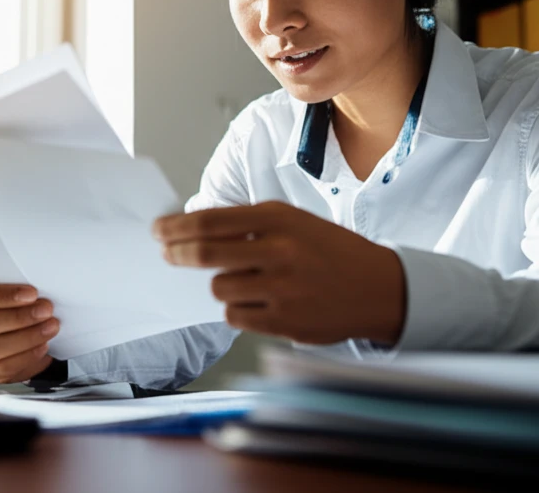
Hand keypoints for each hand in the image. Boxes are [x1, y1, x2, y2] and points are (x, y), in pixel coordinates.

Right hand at [0, 280, 59, 383]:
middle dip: (19, 317)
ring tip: (49, 328)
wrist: (19, 335)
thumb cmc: (13, 306)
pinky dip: (26, 356)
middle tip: (45, 310)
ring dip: (26, 338)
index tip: (32, 293)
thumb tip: (41, 285)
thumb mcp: (12, 290)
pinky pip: (2, 367)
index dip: (2, 295)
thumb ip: (17, 286)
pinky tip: (42, 346)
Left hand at [153, 201, 406, 345]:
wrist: (380, 287)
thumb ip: (249, 226)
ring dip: (220, 285)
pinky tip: (256, 301)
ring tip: (242, 281)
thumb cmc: (329, 251)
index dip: (176, 227)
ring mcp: (282, 288)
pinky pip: (236, 316)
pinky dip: (237, 309)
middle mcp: (279, 251)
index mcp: (279, 218)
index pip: (210, 221)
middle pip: (204, 254)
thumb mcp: (295, 222)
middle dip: (177, 254)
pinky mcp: (284, 321)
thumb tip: (193, 232)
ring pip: (219, 288)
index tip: (158, 230)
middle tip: (167, 254)